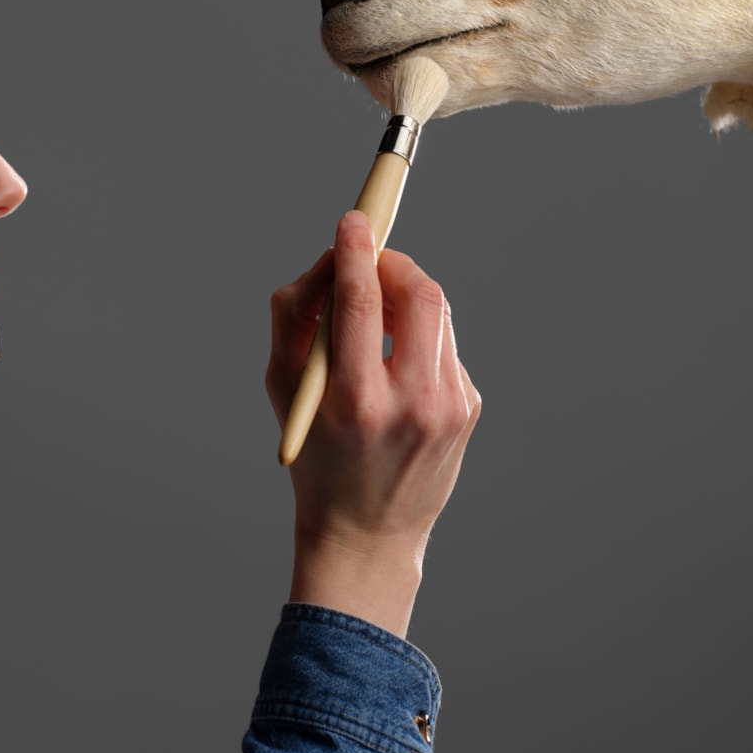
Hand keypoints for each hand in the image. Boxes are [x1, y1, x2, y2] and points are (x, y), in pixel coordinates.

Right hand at [267, 211, 480, 636]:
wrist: (366, 533)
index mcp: (355, 398)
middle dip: (396, 264)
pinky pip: (445, 347)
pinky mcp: (468, 409)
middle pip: (420, 295)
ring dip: (407, 297)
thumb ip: (296, 315)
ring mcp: (448, 406)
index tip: (354, 219)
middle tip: (373, 261)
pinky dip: (420, 339)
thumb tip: (330, 259)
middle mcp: (410, 402)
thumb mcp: (283, 389)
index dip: (357, 250)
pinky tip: (397, 367)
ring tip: (380, 317)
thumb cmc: (315, 455)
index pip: (363, 301)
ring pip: (438, 314)